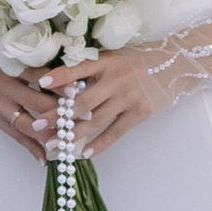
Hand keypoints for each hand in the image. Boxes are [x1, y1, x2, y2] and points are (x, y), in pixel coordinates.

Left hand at [0, 51, 174, 159]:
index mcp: (106, 61)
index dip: (59, 76)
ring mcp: (128, 97)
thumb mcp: (113, 57)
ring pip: (95, 120)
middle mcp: (116, 78)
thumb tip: (59, 86)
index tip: (39, 84)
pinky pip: (116, 132)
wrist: (174, 64)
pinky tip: (85, 153)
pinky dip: (100, 144)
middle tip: (37, 125)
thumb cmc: (136, 61)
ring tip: (55, 144)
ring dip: (73, 134)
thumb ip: (91, 69)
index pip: (78, 68)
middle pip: (82, 101)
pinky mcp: (140, 112)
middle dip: (57, 115)